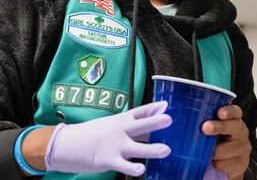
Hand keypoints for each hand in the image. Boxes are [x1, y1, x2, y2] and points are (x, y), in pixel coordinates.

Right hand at [45, 101, 171, 175]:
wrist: (67, 144)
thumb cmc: (95, 133)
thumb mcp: (114, 124)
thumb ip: (135, 124)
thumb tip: (156, 118)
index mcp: (123, 120)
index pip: (140, 112)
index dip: (153, 108)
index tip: (166, 105)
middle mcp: (121, 131)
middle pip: (141, 125)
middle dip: (155, 122)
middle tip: (169, 120)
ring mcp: (116, 146)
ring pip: (138, 148)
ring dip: (152, 149)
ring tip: (166, 150)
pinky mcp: (109, 160)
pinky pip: (124, 165)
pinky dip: (133, 168)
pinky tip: (141, 169)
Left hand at [202, 105, 250, 179]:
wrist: (231, 161)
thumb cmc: (218, 141)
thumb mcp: (215, 130)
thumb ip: (207, 122)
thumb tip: (189, 121)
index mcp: (235, 120)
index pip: (236, 112)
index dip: (229, 111)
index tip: (220, 112)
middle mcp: (242, 132)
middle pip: (234, 127)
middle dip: (219, 127)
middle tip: (205, 127)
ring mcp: (244, 148)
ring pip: (222, 150)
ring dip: (211, 152)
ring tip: (208, 152)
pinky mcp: (241, 163)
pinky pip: (220, 164)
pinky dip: (214, 163)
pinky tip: (214, 161)